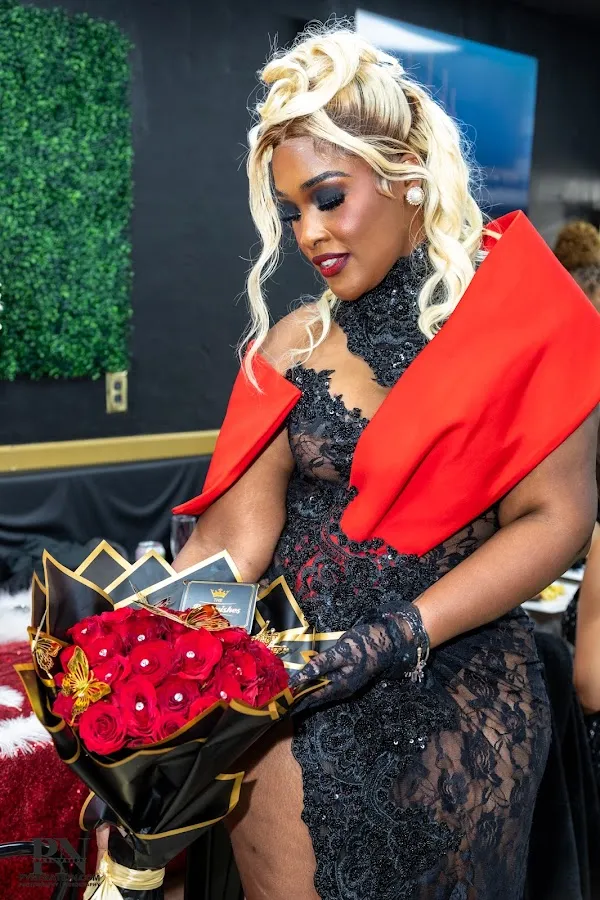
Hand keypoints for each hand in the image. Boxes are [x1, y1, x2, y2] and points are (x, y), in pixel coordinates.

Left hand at [290, 602, 428, 707]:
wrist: (388, 642)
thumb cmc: (364, 644)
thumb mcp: (342, 651)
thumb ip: (323, 663)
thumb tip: (304, 675)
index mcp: (340, 684)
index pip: (312, 695)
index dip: (297, 699)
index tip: (282, 704)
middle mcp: (342, 689)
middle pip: (316, 699)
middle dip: (300, 703)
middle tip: (283, 707)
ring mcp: (346, 685)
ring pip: (322, 695)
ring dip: (307, 698)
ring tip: (291, 701)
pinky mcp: (348, 678)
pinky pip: (328, 689)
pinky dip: (316, 690)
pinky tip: (310, 689)